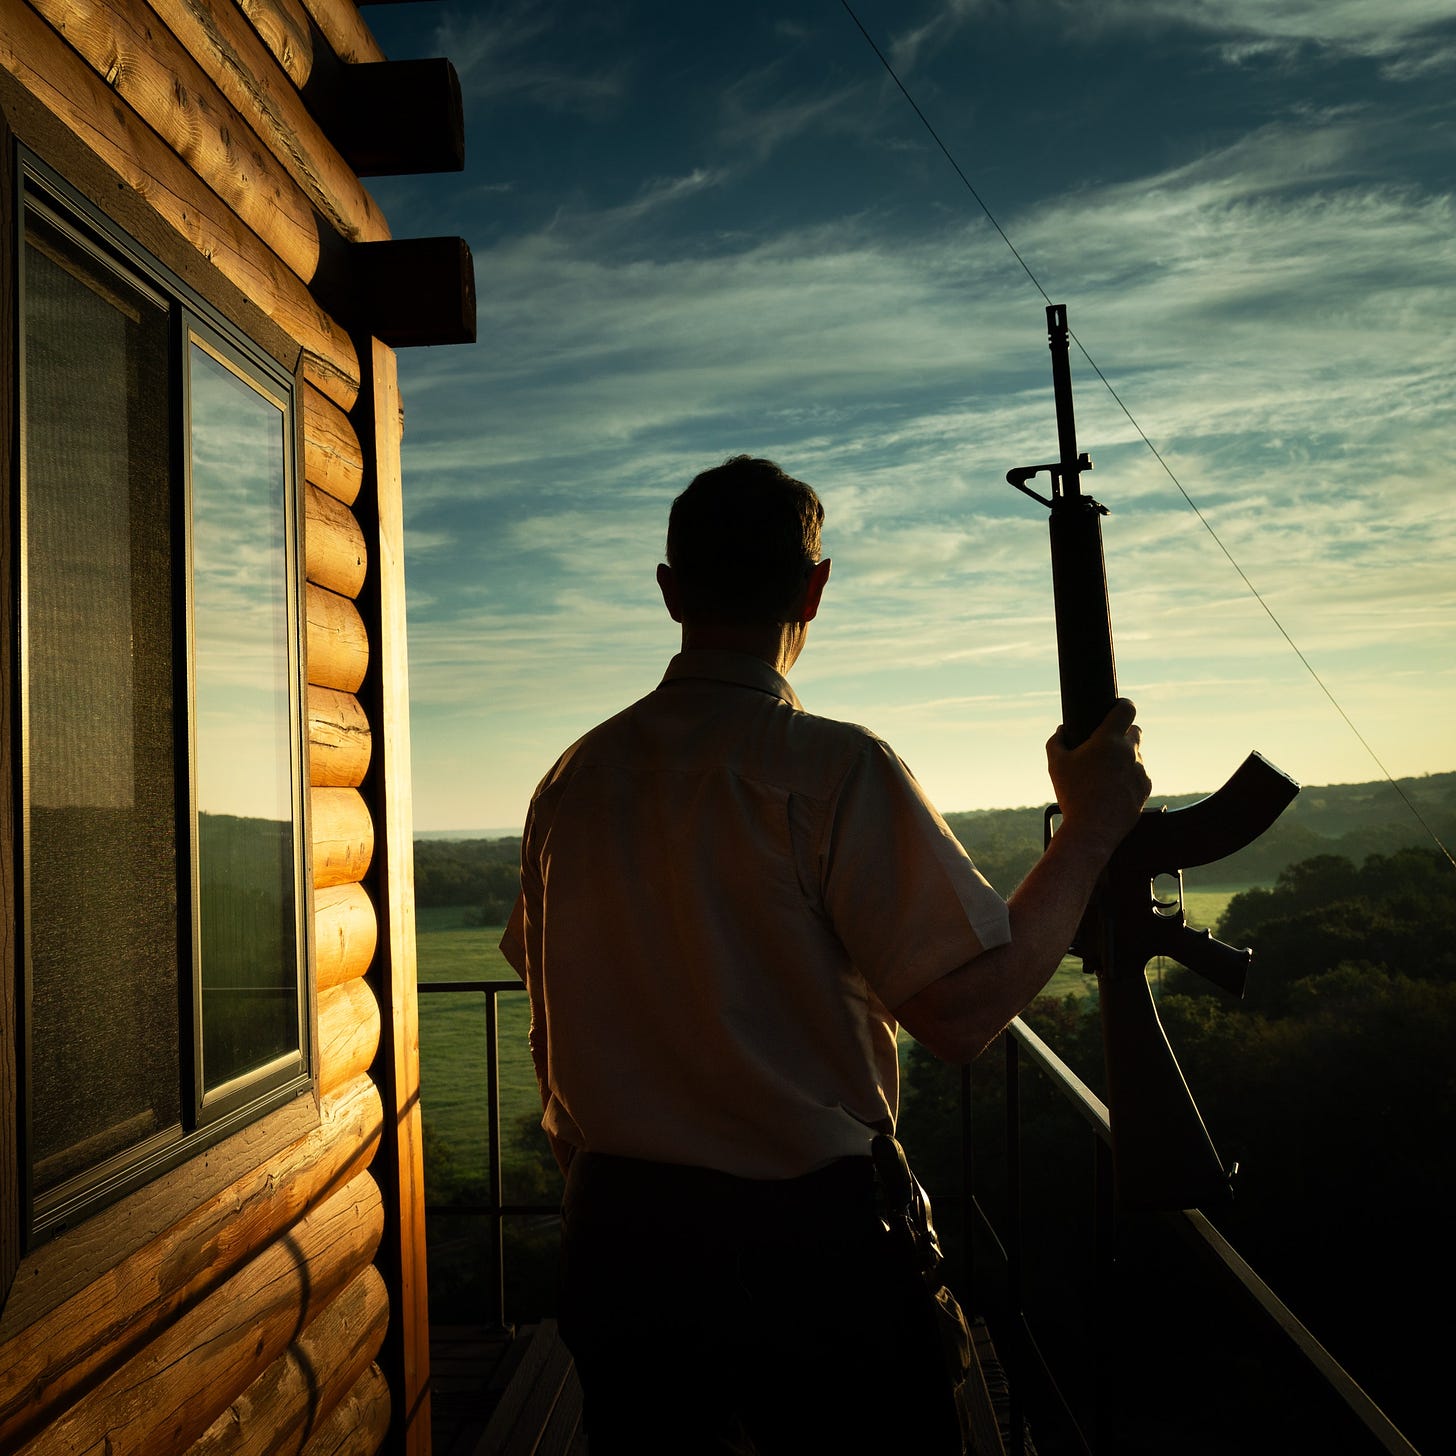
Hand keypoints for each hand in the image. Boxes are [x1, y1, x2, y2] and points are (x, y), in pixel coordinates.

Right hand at [1045, 698, 1151, 857]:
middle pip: (1135, 731)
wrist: (1091, 830)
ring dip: (1124, 759)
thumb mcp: (1055, 764)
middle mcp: (1130, 752)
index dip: (1123, 704)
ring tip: (1104, 776)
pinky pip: (1139, 776)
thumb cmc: (1072, 795)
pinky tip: (1112, 790)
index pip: (1126, 709)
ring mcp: (1140, 771)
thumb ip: (1056, 741)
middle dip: (1123, 734)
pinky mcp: (1145, 789)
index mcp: (1108, 740)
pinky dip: (1129, 779)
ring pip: (1136, 756)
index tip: (1116, 708)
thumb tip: (1061, 731)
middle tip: (1105, 746)